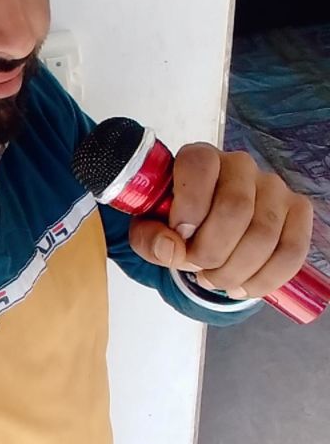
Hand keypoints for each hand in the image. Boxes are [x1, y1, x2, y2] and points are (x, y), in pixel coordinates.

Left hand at [128, 143, 313, 298]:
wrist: (204, 230)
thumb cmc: (175, 223)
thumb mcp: (147, 230)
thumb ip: (149, 238)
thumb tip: (171, 249)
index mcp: (199, 157)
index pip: (200, 167)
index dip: (189, 208)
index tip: (179, 236)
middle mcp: (240, 164)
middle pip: (235, 208)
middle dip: (211, 251)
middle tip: (195, 267)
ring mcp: (273, 186)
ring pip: (264, 235)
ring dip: (235, 271)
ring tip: (214, 280)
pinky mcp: (297, 210)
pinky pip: (291, 251)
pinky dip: (265, 279)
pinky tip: (242, 287)